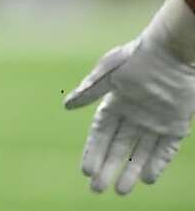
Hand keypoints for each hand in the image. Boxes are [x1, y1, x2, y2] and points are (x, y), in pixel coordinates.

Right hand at [64, 35, 194, 193]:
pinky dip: (157, 163)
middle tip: (97, 190)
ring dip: (130, 171)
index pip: (101, 134)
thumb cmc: (137, 57)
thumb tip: (67, 106)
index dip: (93, 151)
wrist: (172, 52)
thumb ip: (90, 91)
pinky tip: (147, 178)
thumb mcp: (108, 73)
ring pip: (141, 152)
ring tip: (121, 192)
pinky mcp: (176, 126)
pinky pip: (165, 149)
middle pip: (119, 147)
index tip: (85, 171)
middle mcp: (134, 115)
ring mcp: (155, 122)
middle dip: (108, 168)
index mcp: (115, 101)